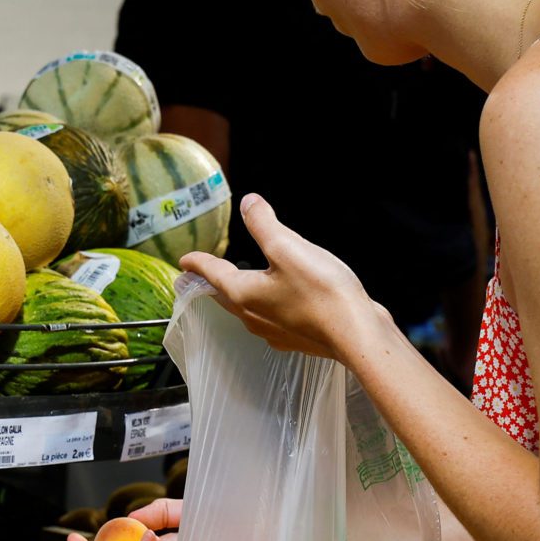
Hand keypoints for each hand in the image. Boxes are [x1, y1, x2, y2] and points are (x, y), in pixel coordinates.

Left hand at [179, 194, 392, 361]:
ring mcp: (274, 331)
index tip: (184, 261)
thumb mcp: (288, 248)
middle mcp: (253, 316)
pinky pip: (270, 318)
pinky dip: (264, 306)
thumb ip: (264, 225)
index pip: (213, 275)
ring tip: (232, 288)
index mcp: (244, 294)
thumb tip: (248, 203)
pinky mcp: (295, 336)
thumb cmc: (322, 292)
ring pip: (246, 310)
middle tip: (195, 279)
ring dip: (236, 297)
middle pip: (224, 297)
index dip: (198, 264)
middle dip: (210, 285)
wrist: (355, 334)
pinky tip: (274, 302)